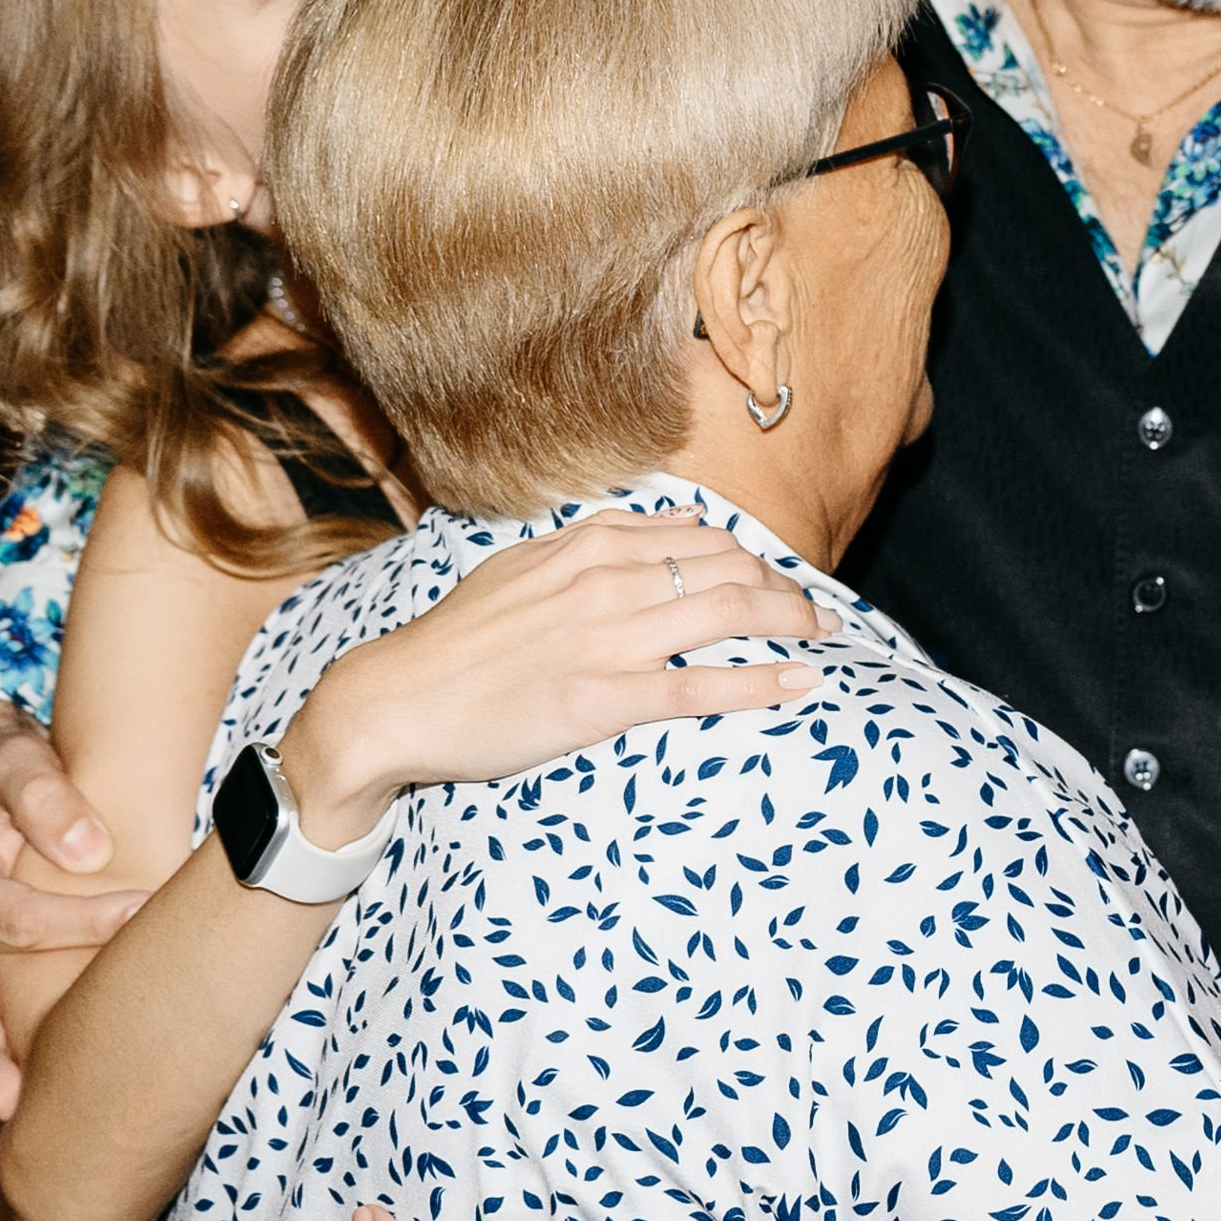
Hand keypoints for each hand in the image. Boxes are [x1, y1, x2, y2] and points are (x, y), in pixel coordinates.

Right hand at [0, 698, 145, 1117]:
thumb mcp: (16, 761)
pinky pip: (1, 1014)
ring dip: (3, 1069)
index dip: (84, 922)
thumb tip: (88, 849)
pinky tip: (55, 1087)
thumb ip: (44, 796)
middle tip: (22, 1101)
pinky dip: (22, 1049)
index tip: (145, 912)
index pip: (19, 920)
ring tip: (30, 1120)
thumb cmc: (0, 767)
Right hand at [279, 511, 827, 843]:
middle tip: (815, 613)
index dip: (756, 558)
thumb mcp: (525, 564)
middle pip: (729, 568)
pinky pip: (700, 688)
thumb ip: (600, 539)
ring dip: (789, 624)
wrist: (397, 699)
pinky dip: (761, 683)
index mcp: (588, 544)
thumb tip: (679, 520)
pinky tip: (800, 684)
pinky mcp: (603, 699)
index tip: (779, 580)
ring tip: (822, 639)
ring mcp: (607, 640)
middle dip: (785, 589)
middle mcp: (606, 581)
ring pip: (726, 615)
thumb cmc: (460, 639)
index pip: (703, 536)